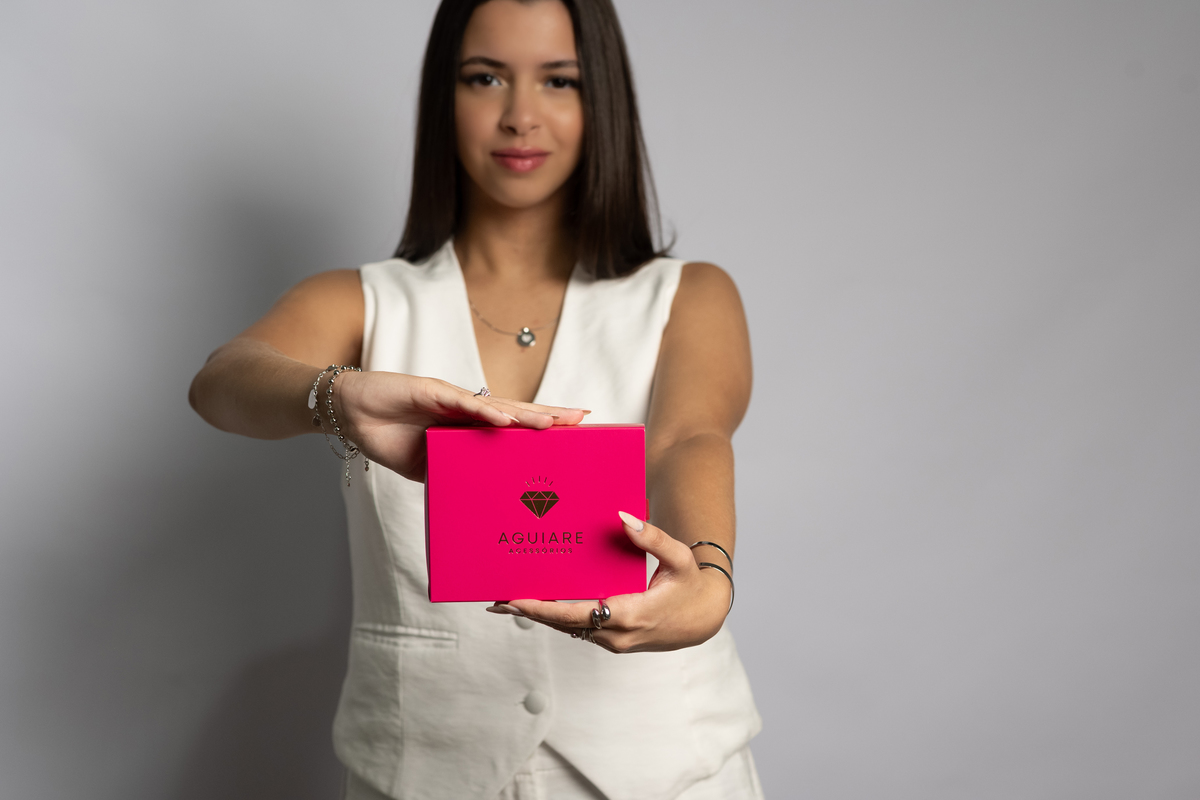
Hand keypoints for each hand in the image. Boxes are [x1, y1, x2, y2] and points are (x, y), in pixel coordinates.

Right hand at [331, 371, 587, 481]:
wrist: (350, 413)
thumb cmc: (386, 436)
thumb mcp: (425, 466)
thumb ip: (451, 475)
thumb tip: (477, 502)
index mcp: (468, 428)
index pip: (513, 428)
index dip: (542, 429)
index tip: (573, 434)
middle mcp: (467, 411)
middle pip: (516, 413)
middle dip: (549, 417)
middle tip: (583, 418)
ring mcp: (452, 400)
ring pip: (498, 407)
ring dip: (527, 415)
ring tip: (556, 422)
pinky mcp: (432, 392)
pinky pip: (463, 405)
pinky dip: (485, 413)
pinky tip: (507, 420)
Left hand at [491, 512, 732, 652]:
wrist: (704, 619)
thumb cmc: (691, 585)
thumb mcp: (678, 558)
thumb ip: (652, 537)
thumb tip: (623, 517)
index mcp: (631, 614)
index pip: (576, 614)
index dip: (542, 609)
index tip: (515, 600)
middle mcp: (618, 634)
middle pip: (563, 624)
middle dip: (530, 612)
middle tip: (496, 600)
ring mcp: (614, 641)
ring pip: (569, 629)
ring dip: (540, 616)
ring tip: (507, 602)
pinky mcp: (613, 640)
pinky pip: (579, 629)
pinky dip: (556, 618)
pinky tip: (538, 605)